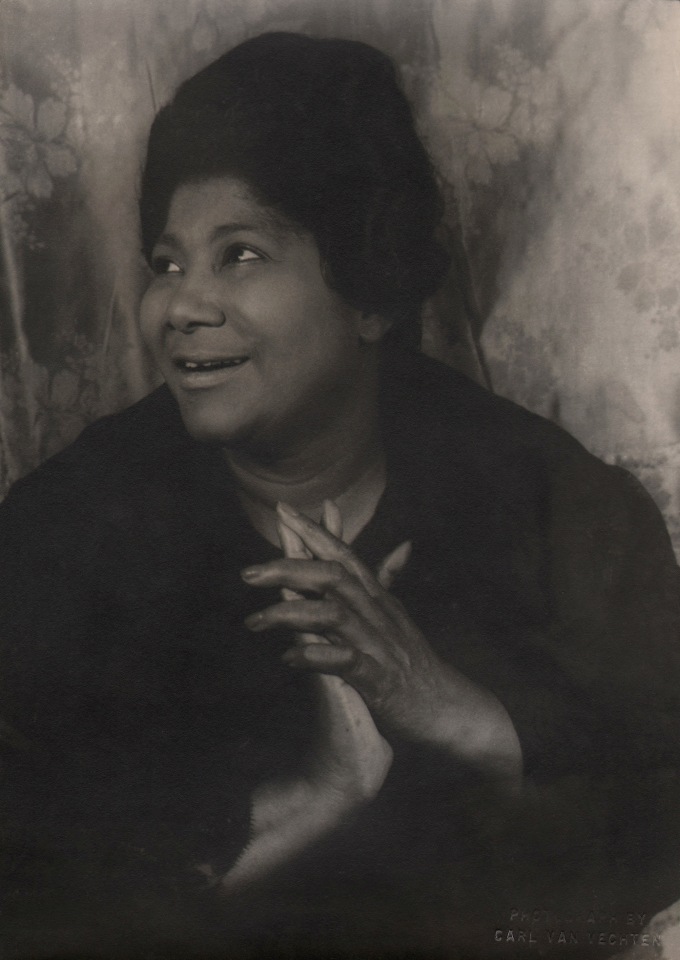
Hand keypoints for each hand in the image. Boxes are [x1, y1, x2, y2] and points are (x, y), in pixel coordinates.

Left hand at [243, 501, 522, 786]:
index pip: (344, 554)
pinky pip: (343, 661)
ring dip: (289, 615)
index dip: (314, 531)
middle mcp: (377, 614)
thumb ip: (389, 579)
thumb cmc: (416, 663)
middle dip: (288, 569)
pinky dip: (314, 657)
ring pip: (332, 615)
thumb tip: (402, 544)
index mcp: (378, 598)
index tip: (283, 509)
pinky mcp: (377, 679)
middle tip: (248, 574)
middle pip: (332, 577)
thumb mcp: (400, 616)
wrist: (449, 707)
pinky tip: (288, 659)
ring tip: (255, 622)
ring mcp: (378, 644)